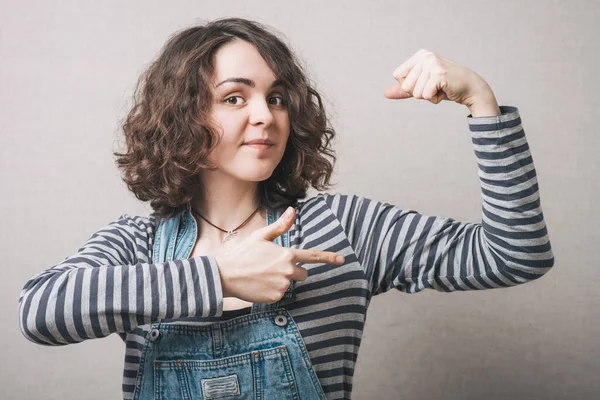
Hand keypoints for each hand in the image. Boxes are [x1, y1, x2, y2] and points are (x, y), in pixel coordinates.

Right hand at [213, 207, 344, 303]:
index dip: (328, 257)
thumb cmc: (243, 253)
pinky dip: (272, 290)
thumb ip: (280, 226)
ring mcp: (282, 286)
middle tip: (272, 267)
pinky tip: (259, 284)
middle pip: (303, 273)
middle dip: (293, 271)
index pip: (312, 256)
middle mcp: (288, 271)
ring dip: (281, 280)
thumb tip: (293, 211)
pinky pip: (280, 294)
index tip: (341, 259)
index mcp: (287, 254)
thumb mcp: (261, 236)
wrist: (225, 275)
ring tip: (262, 275)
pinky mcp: (275, 297)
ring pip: (290, 283)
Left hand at [384, 49, 495, 106]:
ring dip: (428, 96)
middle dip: (419, 93)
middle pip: (405, 85)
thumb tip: (385, 93)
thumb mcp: (421, 86)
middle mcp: (425, 56)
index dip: (409, 86)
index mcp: (419, 55)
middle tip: (434, 86)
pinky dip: (435, 98)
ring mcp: (432, 63)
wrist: (470, 88)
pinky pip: (425, 95)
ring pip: (415, 93)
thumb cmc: (445, 87)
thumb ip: (403, 89)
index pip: (397, 76)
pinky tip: (445, 90)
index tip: (425, 82)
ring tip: (441, 88)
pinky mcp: (438, 73)